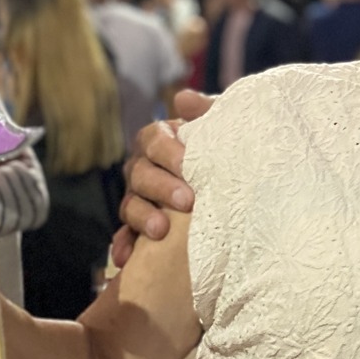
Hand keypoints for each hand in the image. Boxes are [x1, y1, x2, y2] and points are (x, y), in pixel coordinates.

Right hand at [110, 91, 210, 266]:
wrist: (234, 182)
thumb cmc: (225, 149)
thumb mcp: (222, 128)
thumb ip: (206, 112)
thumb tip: (183, 98)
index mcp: (160, 140)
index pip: (153, 140)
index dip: (168, 152)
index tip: (189, 165)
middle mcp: (143, 167)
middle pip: (141, 174)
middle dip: (162, 188)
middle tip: (187, 202)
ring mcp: (138, 198)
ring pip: (131, 205)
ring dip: (143, 218)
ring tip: (160, 232)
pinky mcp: (139, 226)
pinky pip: (126, 236)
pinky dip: (125, 246)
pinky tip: (128, 259)